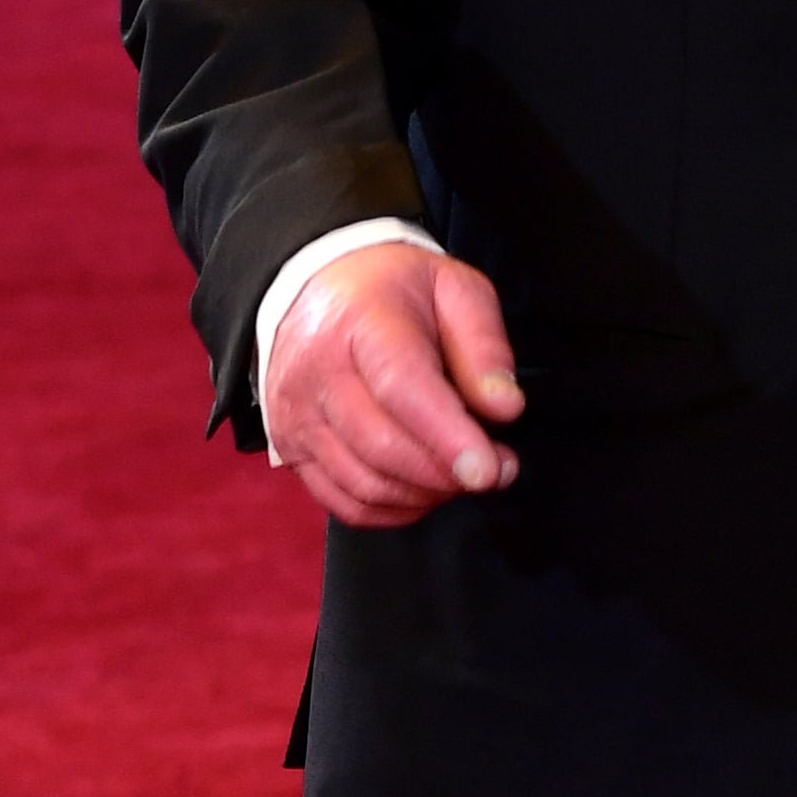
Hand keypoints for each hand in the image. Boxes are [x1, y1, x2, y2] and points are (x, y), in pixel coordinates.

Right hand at [264, 246, 523, 529]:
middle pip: (382, 446)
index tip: (490, 468)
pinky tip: (424, 489)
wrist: (316, 286)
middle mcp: (316, 373)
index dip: (448, 437)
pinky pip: (344, 502)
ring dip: (426, 493)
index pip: (401, 389)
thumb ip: (484, 346)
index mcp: (360, 323)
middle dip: (448, 473)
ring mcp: (296, 415)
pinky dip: (393, 510)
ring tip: (462, 474)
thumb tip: (504, 409)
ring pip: (365, 483)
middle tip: (497, 469)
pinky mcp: (292, 448)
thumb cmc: (392, 291)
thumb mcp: (454, 289)